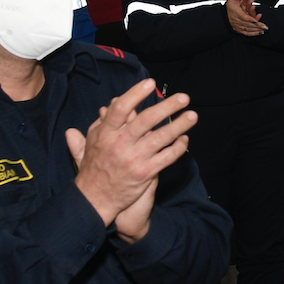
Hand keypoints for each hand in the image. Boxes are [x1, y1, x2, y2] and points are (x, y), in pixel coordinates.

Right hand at [66, 80, 197, 239]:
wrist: (94, 199)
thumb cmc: (93, 168)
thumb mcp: (91, 143)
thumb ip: (98, 123)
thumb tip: (109, 104)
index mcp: (106, 134)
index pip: (120, 109)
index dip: (136, 94)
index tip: (150, 84)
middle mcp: (120, 144)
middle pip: (146, 120)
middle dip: (167, 107)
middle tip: (183, 98)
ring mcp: (134, 159)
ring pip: (161, 138)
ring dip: (179, 126)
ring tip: (192, 115)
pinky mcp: (146, 173)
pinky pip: (167, 157)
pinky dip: (178, 148)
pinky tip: (185, 139)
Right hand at [226, 0, 264, 36]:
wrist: (224, 16)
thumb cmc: (230, 7)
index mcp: (236, 13)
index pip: (244, 17)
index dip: (251, 19)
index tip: (257, 21)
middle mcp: (237, 20)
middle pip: (247, 24)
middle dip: (256, 25)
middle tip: (265, 26)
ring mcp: (238, 26)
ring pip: (248, 29)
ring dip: (256, 30)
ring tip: (264, 29)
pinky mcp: (239, 30)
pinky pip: (246, 33)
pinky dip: (253, 34)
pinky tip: (260, 33)